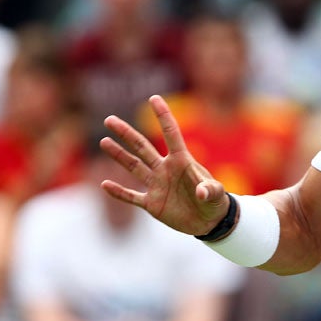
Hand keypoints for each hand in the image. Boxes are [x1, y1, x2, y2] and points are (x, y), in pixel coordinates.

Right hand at [100, 95, 228, 235]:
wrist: (209, 222)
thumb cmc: (215, 202)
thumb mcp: (216, 195)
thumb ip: (210, 190)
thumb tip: (201, 192)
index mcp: (182, 161)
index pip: (171, 134)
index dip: (163, 116)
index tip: (154, 98)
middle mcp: (166, 169)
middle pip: (142, 147)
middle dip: (126, 133)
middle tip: (109, 120)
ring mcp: (157, 185)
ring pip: (134, 167)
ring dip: (119, 155)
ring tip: (104, 141)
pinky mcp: (152, 204)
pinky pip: (132, 196)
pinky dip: (119, 192)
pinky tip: (104, 184)